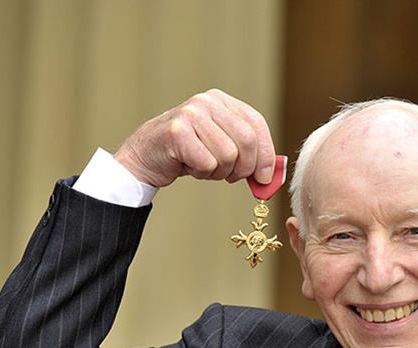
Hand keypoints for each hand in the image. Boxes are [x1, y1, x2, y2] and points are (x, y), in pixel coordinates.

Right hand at [113, 89, 275, 187]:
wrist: (145, 157)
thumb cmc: (188, 154)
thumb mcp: (221, 148)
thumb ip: (247, 154)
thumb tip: (272, 175)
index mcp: (222, 101)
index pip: (257, 124)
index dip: (265, 154)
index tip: (264, 177)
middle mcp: (207, 101)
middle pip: (247, 141)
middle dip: (244, 168)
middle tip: (230, 178)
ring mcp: (191, 113)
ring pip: (228, 155)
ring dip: (219, 172)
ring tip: (203, 167)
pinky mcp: (177, 131)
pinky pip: (207, 163)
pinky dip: (202, 173)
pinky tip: (189, 166)